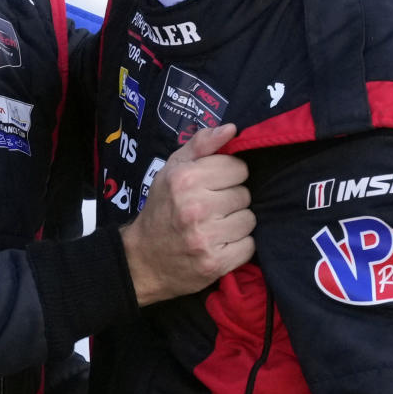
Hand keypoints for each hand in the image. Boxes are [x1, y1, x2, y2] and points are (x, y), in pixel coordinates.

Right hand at [120, 123, 254, 306]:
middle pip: (245, 195)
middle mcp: (195, 207)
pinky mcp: (215, 263)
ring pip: (249, 220)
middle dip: (231, 200)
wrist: (143, 259)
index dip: (228, 176)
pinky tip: (219, 244)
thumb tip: (232, 129)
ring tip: (216, 226)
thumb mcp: (172, 169)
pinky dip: (238, 246)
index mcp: (185, 179)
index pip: (238, 168)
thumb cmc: (162, 208)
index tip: (214, 186)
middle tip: (212, 209)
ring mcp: (205, 238)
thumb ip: (201, 144)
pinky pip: (249, 246)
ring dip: (236, 224)